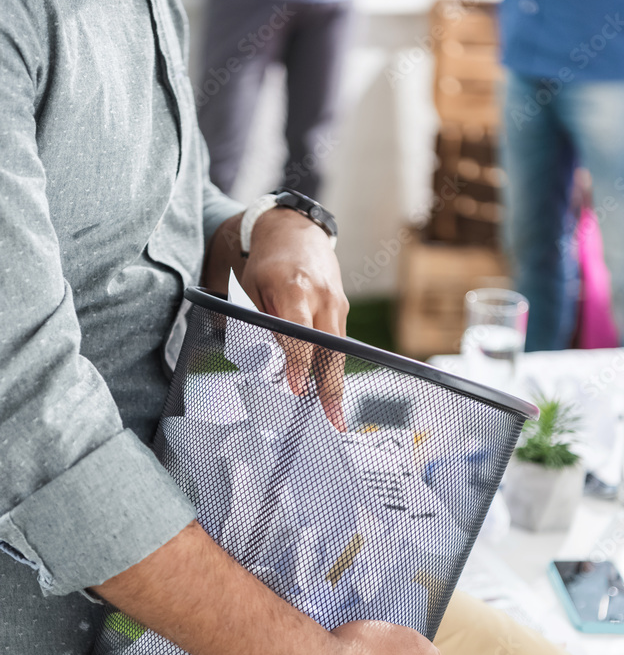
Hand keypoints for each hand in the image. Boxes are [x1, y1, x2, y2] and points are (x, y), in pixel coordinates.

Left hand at [204, 207, 348, 427]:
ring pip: (337, 352)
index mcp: (295, 288)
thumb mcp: (250, 290)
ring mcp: (337, 304)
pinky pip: (337, 345)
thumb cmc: (266, 265)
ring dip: (336, 386)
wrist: (296, 234)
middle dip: (330, 387)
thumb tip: (261, 364)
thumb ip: (257, 324)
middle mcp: (322, 297)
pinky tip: (330, 395)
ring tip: (335, 418)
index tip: (297, 389)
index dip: (298, 363)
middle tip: (333, 420)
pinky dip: (333, 370)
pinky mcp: (342, 310)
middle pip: (329, 350)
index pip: (299, 333)